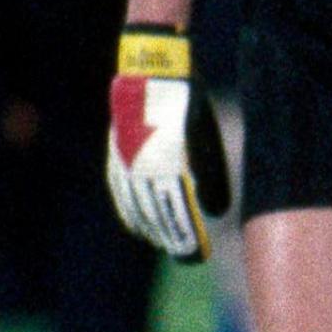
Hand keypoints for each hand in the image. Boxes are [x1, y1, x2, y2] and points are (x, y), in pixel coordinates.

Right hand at [105, 26, 228, 261]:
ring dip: (151, 228)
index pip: (178, 216)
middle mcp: (142, 172)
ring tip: (164, 242)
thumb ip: (211, 177)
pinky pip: (121, 193)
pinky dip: (130, 211)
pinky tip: (136, 223)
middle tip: (185, 255)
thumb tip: (216, 212)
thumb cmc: (186, 106)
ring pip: (136, 207)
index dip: (187, 239)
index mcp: (168, 169)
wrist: (148, 74)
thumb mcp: (205, 140)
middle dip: (172, 238)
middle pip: (157, 216)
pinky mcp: (116, 157)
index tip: (198, 257)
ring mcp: (125, 165)